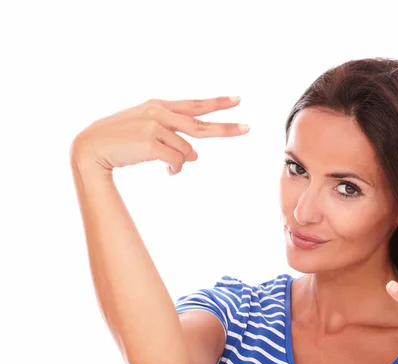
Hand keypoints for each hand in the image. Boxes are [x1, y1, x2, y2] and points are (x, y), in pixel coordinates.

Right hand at [70, 96, 249, 174]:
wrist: (91, 147)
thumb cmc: (120, 141)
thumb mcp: (147, 132)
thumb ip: (173, 139)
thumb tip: (195, 156)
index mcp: (159, 106)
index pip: (194, 105)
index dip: (217, 103)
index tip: (238, 100)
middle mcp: (159, 112)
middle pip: (201, 124)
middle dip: (226, 128)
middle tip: (248, 128)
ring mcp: (155, 126)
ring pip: (187, 151)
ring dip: (180, 162)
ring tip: (166, 165)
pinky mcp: (151, 142)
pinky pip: (178, 162)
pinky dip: (175, 170)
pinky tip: (165, 172)